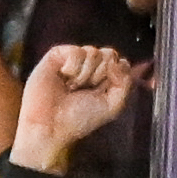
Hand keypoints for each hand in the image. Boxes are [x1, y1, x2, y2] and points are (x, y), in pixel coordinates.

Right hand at [12, 43, 135, 172]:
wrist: (50, 126)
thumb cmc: (79, 119)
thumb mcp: (114, 105)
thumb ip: (125, 82)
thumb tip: (117, 61)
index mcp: (103, 77)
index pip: (120, 62)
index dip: (115, 76)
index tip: (101, 93)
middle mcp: (89, 67)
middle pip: (109, 54)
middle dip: (100, 75)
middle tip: (83, 91)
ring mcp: (72, 60)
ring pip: (93, 52)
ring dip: (84, 75)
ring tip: (70, 87)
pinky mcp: (56, 56)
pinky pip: (76, 51)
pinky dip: (72, 68)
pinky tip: (63, 79)